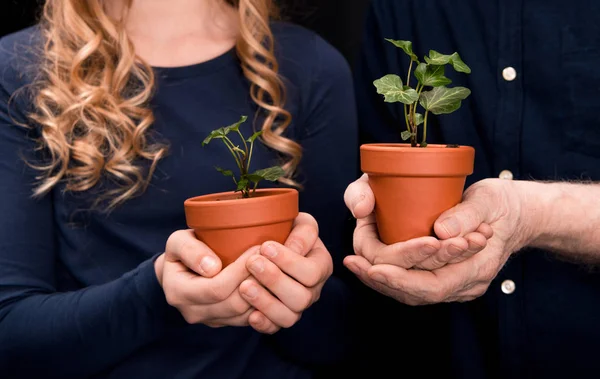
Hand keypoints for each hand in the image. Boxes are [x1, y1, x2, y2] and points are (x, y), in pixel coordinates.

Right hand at [155, 230, 265, 327]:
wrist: (180, 271)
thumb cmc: (182, 251)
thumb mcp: (178, 241)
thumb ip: (190, 250)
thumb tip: (212, 267)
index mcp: (178, 292)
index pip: (216, 288)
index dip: (240, 270)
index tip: (257, 249)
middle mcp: (193, 312)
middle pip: (233, 304)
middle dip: (255, 281)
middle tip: (272, 259)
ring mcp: (209, 320)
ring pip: (244, 314)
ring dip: (262, 293)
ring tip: (274, 269)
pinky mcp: (223, 322)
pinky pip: (248, 319)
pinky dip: (262, 304)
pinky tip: (271, 284)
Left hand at [239, 213, 332, 333]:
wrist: (269, 245)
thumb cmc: (287, 230)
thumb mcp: (300, 222)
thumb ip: (303, 232)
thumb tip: (293, 249)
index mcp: (321, 266)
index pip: (312, 272)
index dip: (289, 262)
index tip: (265, 246)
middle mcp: (312, 290)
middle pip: (301, 298)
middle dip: (274, 281)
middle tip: (252, 263)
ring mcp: (296, 307)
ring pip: (289, 317)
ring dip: (266, 302)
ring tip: (244, 286)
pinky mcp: (278, 318)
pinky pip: (274, 328)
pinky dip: (263, 324)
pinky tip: (250, 314)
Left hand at [345, 178, 529, 304]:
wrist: (519, 214)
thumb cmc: (503, 204)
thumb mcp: (489, 200)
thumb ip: (467, 214)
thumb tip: (440, 230)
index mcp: (478, 268)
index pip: (433, 285)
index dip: (401, 278)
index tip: (374, 267)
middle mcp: (466, 284)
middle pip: (417, 293)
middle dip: (382, 280)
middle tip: (353, 264)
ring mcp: (457, 284)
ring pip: (413, 292)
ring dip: (381, 280)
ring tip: (354, 265)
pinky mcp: (447, 277)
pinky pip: (415, 285)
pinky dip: (392, 276)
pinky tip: (369, 265)